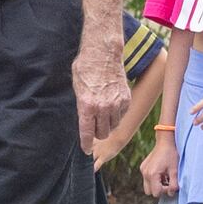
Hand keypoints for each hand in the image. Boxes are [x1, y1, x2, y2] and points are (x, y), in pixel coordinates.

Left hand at [73, 43, 131, 159]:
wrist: (103, 53)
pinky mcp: (126, 99)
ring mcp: (116, 104)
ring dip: (108, 124)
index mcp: (87, 106)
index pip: (87, 134)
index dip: (86, 144)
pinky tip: (111, 106)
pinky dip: (117, 114)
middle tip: (94, 126)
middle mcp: (102, 108)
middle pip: (102, 133)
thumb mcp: (77, 88)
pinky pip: (122, 116)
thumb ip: (81, 106)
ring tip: (103, 114)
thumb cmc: (86, 68)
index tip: (86, 150)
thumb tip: (83, 120)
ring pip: (113, 126)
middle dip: (97, 133)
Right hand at [140, 133, 175, 197]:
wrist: (165, 141)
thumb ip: (173, 184)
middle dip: (158, 189)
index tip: (171, 184)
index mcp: (152, 174)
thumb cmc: (171, 154)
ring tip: (164, 177)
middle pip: (149, 192)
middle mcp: (145, 173)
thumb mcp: (175, 170)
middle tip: (167, 182)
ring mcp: (143, 169)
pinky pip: (146, 178)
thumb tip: (171, 193)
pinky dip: (153, 179)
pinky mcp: (143, 166)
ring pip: (147, 185)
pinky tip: (161, 172)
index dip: (165, 191)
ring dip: (155, 185)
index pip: (156, 193)